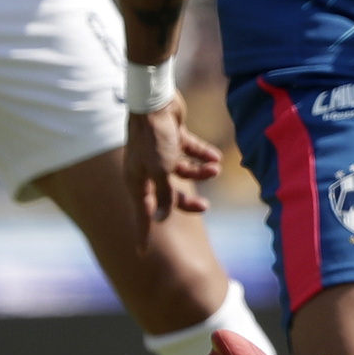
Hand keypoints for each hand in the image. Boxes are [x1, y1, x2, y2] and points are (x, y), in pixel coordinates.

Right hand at [124, 98, 222, 237]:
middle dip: (186, 201)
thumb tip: (162, 217)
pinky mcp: (173, 138)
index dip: (142, 232)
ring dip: (200, 172)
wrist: (156, 101)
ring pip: (183, 171)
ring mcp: (160, 153)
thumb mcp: (161, 171)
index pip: (142, 212)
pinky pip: (190, 151)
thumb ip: (165, 194)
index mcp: (137, 180)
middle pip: (168, 194)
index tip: (141, 253)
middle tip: (205, 207)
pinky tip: (216, 156)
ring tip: (214, 168)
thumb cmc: (154, 138)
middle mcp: (147, 169)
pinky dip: (203, 154)